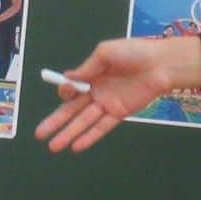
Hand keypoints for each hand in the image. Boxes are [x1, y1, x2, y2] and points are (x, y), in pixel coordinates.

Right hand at [35, 35, 200, 152]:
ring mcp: (108, 103)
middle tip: (39, 135)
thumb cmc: (134, 52)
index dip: (65, 91)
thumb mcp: (106, 52)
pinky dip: (89, 136)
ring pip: (84, 121)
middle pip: (72, 109)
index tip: (66, 91)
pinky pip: (102, 127)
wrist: (162, 63)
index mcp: (92, 74)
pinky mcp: (120, 113)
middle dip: (55, 122)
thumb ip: (87, 67)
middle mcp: (97, 91)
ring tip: (52, 147)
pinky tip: (76, 146)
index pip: (72, 88)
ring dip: (69, 134)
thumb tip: (67, 78)